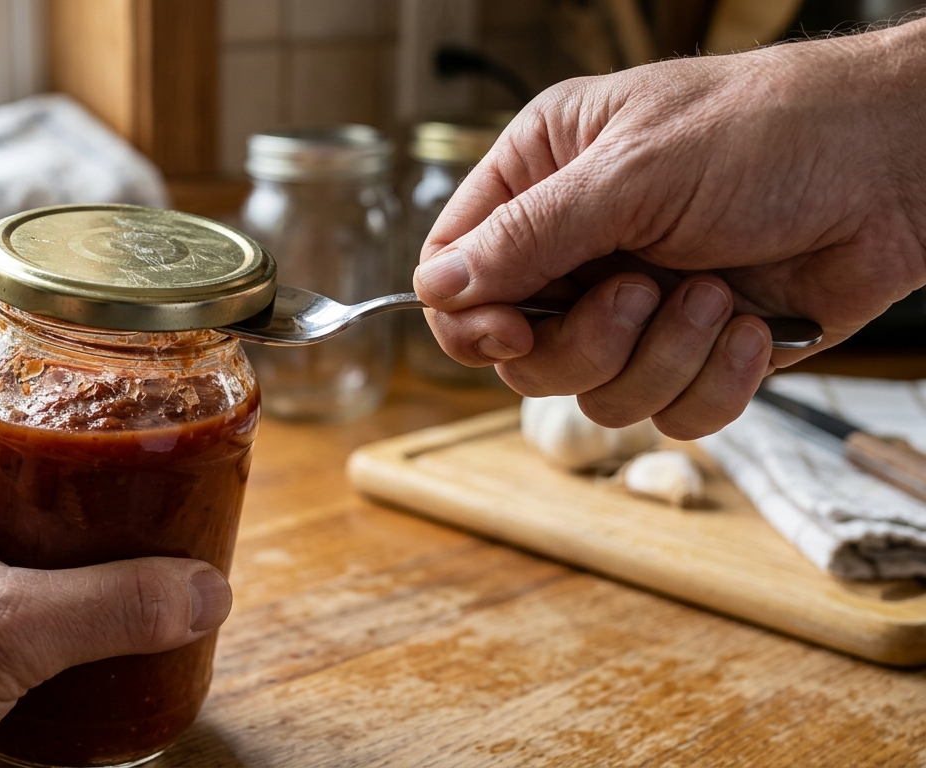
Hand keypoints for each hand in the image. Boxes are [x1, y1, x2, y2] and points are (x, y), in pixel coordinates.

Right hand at [414, 19, 925, 438]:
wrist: (897, 166)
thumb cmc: (770, 131)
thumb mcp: (632, 173)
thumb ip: (527, 236)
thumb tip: (436, 290)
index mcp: (542, 180)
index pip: (454, 271)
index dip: (470, 318)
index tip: (515, 330)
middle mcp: (579, 248)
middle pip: (519, 352)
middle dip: (586, 342)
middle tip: (642, 293)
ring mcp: (637, 305)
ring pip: (592, 394)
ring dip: (661, 358)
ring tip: (718, 297)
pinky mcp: (695, 352)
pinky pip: (668, 415)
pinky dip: (713, 382)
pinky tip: (753, 328)